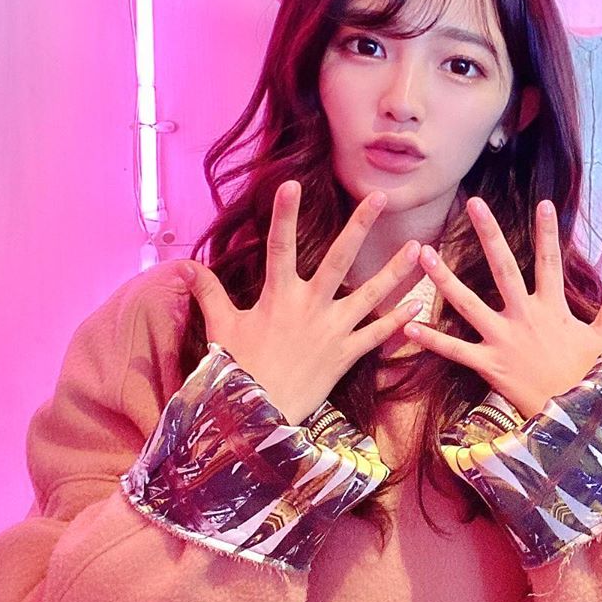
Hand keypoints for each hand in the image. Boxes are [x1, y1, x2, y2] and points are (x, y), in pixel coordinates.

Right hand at [181, 180, 423, 425]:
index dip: (283, 215)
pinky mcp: (346, 355)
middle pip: (340, 259)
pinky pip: (377, 335)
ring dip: (396, 270)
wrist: (256, 416)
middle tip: (380, 197)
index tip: (291, 184)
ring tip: (419, 247)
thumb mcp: (220, 327)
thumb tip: (182, 265)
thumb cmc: (236, 369)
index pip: (279, 246)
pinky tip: (417, 305)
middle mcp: (310, 306)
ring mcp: (332, 330)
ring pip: (371, 294)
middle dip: (360, 226)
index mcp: (278, 296)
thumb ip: (207, 291)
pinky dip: (398, 322)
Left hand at [403, 195, 601, 418]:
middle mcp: (525, 317)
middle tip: (472, 204)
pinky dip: (431, 340)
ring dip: (444, 279)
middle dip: (488, 234)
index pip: (551, 262)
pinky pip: (455, 350)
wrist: (574, 421)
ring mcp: (504, 340)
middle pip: (504, 268)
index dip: (548, 233)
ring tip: (424, 253)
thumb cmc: (590, 378)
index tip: (544, 203)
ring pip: (468, 304)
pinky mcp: (488, 365)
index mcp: (553, 309)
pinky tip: (408, 326)